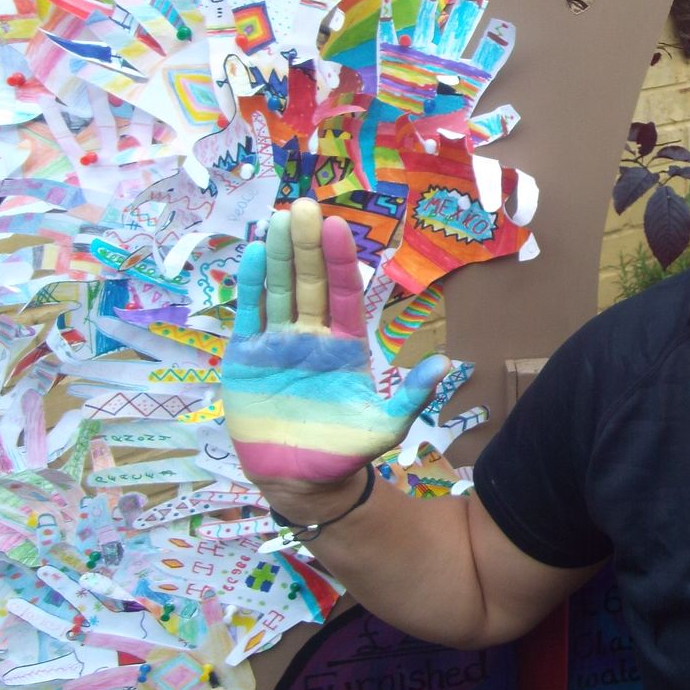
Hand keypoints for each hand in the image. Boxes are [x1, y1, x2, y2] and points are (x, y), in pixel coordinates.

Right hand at [222, 198, 447, 489]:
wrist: (302, 482)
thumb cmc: (345, 450)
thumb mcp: (387, 425)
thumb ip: (412, 395)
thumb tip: (444, 363)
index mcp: (344, 345)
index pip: (342, 294)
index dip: (338, 261)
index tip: (337, 226)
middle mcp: (310, 337)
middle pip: (307, 284)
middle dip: (305, 247)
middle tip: (303, 207)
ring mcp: (276, 345)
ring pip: (278, 292)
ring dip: (278, 256)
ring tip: (278, 219)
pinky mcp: (246, 360)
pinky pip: (248, 316)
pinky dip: (249, 286)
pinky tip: (253, 254)